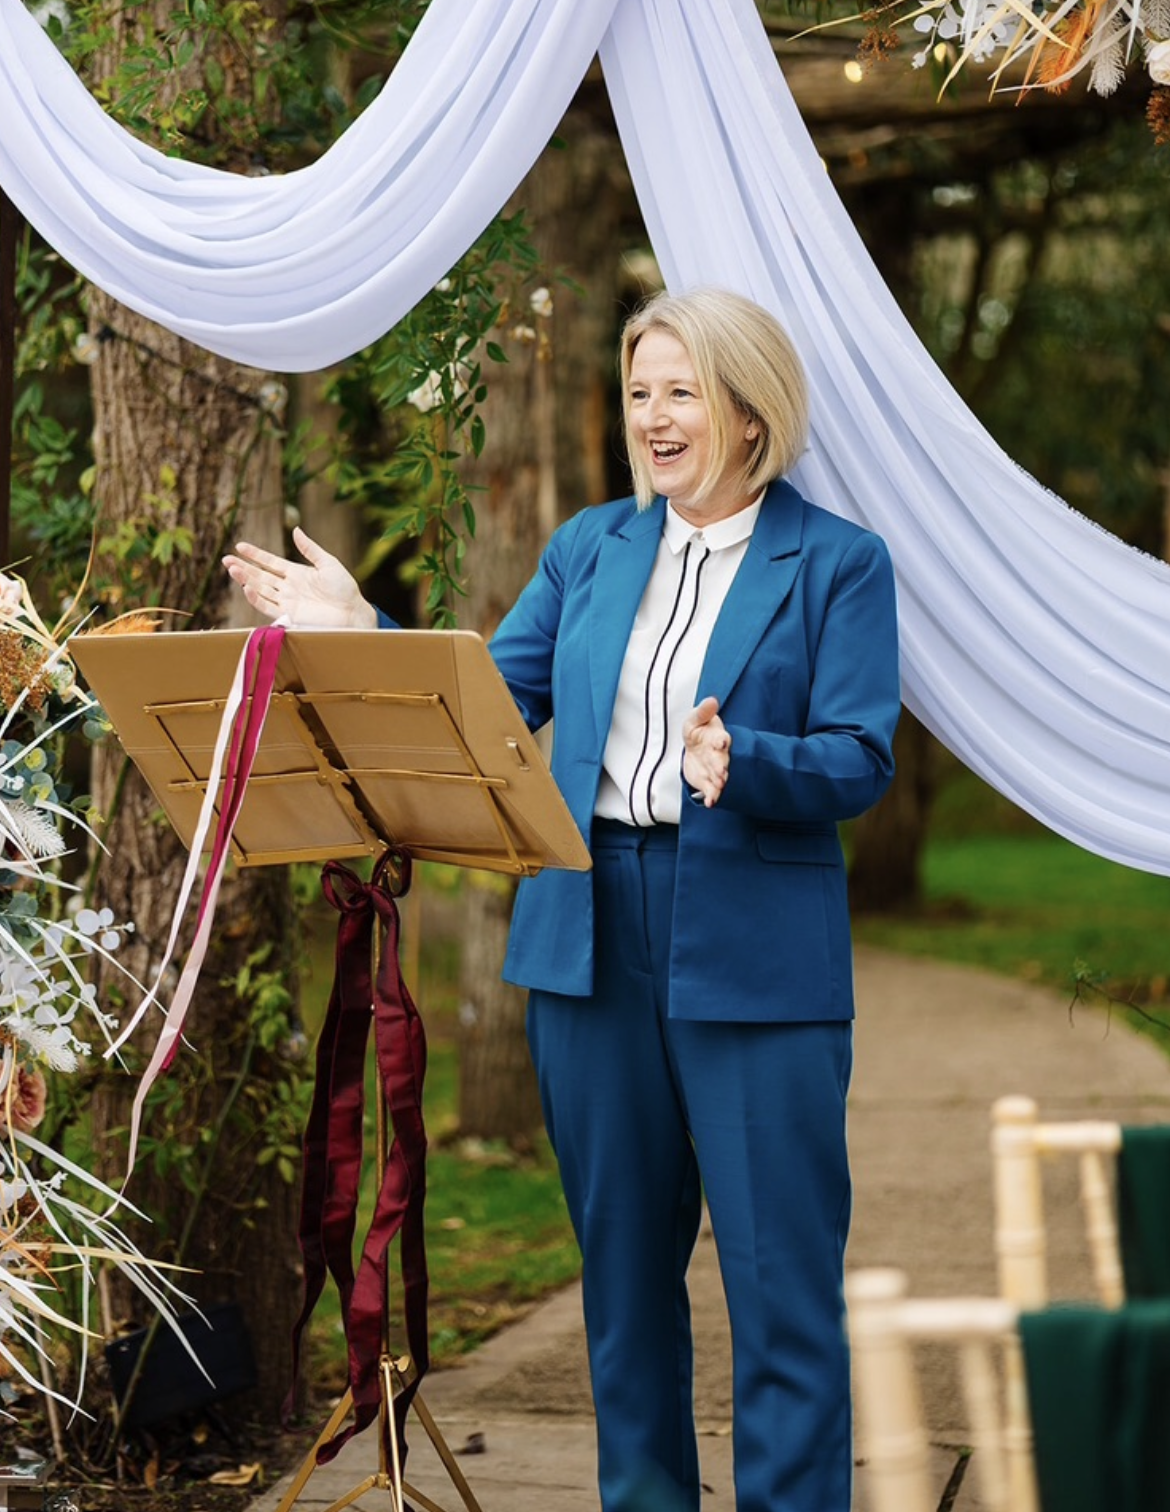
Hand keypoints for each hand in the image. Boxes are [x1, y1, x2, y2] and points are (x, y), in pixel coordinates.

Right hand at [222, 527, 376, 628]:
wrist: (352, 611)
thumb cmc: (344, 588)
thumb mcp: (328, 563)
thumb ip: (310, 549)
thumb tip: (295, 530)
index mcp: (296, 573)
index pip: (270, 562)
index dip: (255, 554)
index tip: (239, 545)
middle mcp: (288, 587)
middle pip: (260, 576)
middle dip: (243, 567)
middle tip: (226, 559)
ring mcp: (287, 601)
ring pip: (260, 589)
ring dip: (245, 579)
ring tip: (231, 569)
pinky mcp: (289, 615)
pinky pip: (267, 606)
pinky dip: (255, 598)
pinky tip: (246, 587)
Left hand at [682, 696, 729, 807]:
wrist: (695, 747)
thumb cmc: (698, 731)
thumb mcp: (695, 719)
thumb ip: (702, 711)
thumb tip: (711, 700)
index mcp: (717, 738)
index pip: (721, 739)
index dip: (721, 740)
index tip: (722, 742)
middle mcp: (719, 755)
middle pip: (721, 760)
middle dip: (721, 765)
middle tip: (722, 771)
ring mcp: (715, 769)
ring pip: (719, 776)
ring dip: (719, 781)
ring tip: (719, 786)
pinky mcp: (708, 781)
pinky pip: (711, 789)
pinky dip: (712, 796)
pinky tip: (711, 802)